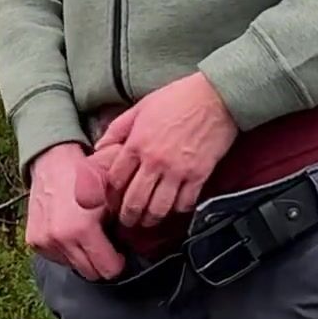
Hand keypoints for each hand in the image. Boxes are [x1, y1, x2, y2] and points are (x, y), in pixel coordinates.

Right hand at [26, 142, 124, 281]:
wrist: (53, 163)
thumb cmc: (87, 176)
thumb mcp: (115, 196)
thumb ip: (128, 224)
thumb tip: (142, 247)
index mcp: (82, 229)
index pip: (109, 271)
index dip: (118, 262)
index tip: (119, 251)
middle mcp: (60, 239)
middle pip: (90, 274)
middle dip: (101, 262)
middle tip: (105, 244)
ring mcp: (44, 242)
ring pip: (73, 267)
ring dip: (82, 256)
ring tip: (86, 235)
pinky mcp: (33, 241)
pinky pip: (56, 258)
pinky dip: (65, 250)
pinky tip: (69, 232)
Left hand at [95, 72, 239, 227]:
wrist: (216, 96)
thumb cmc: (178, 98)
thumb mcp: (139, 108)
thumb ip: (117, 129)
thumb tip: (100, 146)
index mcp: (136, 144)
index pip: (115, 179)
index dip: (111, 195)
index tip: (112, 200)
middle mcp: (154, 161)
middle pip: (134, 200)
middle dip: (128, 216)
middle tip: (127, 222)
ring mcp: (178, 170)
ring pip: (159, 207)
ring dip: (151, 219)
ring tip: (148, 222)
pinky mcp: (199, 174)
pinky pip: (185, 202)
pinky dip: (178, 210)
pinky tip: (174, 210)